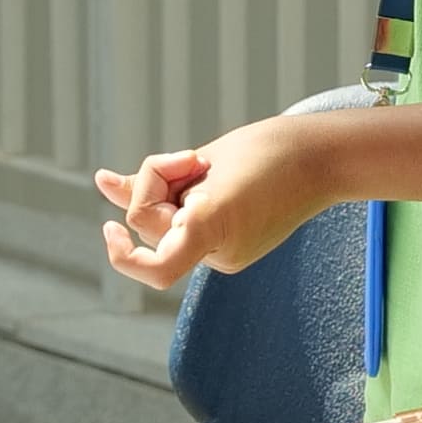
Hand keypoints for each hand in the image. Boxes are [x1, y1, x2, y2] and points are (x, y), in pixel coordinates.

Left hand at [98, 113, 350, 294]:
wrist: (318, 159)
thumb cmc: (268, 154)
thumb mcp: (201, 161)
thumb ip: (150, 179)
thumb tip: (103, 184)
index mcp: (213, 232)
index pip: (157, 268)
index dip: (124, 254)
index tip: (110, 225)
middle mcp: (216, 252)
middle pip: (152, 222)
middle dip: (157, 184)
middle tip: (194, 160)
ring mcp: (223, 250)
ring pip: (166, 220)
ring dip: (171, 186)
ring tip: (207, 164)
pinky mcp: (228, 240)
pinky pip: (182, 224)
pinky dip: (166, 200)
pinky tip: (121, 178)